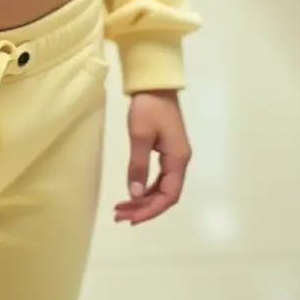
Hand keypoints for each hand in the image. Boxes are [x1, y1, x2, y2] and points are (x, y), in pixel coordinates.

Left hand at [114, 90, 190, 225]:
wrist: (155, 81)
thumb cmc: (148, 106)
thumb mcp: (140, 135)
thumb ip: (138, 165)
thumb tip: (135, 194)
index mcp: (178, 159)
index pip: (168, 195)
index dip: (151, 210)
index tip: (131, 218)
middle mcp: (180, 161)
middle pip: (165, 194)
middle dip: (144, 208)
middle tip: (120, 215)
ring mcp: (174, 155)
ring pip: (161, 187)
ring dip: (143, 199)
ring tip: (121, 208)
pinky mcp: (167, 149)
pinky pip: (159, 176)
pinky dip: (145, 187)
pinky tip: (132, 192)